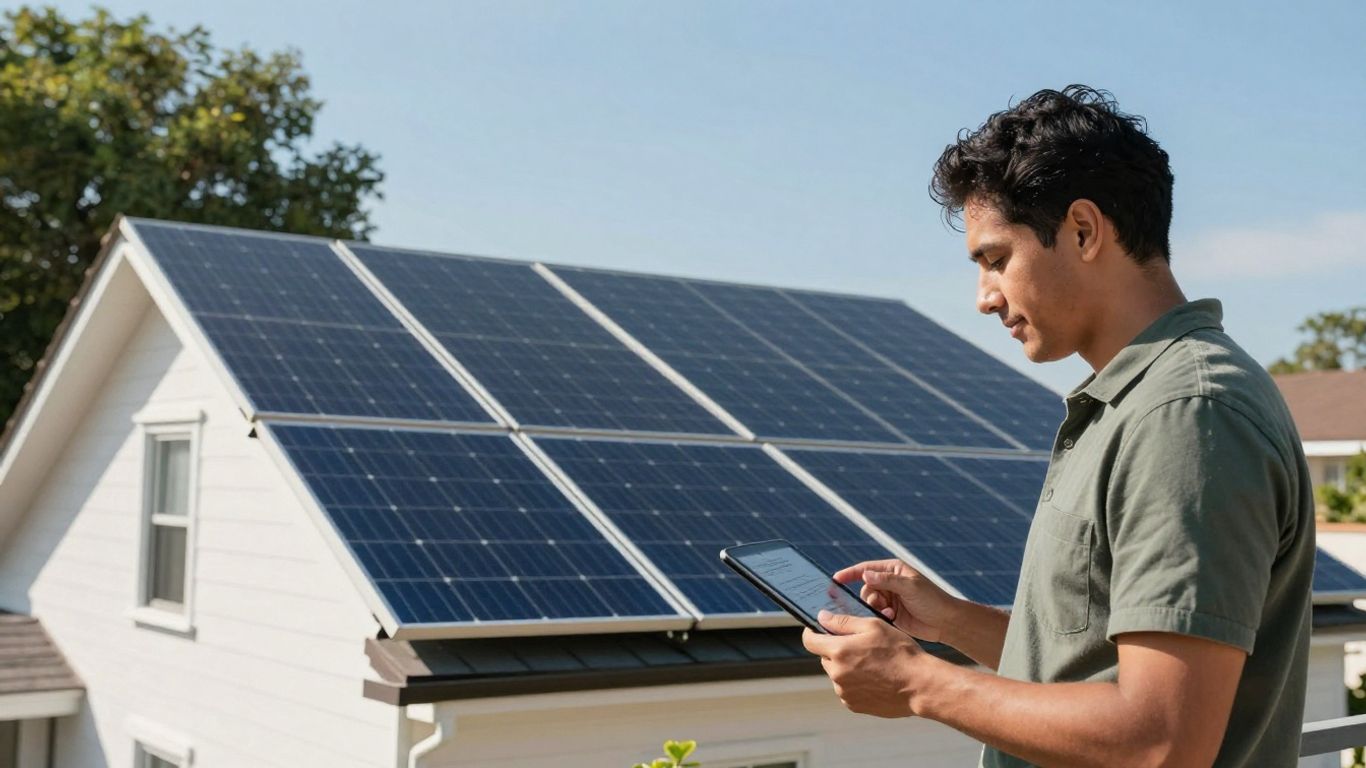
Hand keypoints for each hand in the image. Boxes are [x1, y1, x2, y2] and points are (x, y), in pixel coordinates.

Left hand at [802, 610, 929, 717]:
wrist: (920, 685)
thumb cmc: (900, 653)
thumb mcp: (873, 626)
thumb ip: (843, 621)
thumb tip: (821, 617)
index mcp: (839, 651)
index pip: (809, 641)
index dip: (812, 632)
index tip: (818, 629)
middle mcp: (837, 674)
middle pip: (825, 657)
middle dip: (836, 650)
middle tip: (860, 646)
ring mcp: (844, 692)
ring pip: (836, 674)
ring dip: (846, 667)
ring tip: (872, 663)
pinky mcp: (854, 705)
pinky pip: (846, 690)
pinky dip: (854, 683)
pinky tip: (874, 678)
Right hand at [834, 559, 960, 643]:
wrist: (946, 622)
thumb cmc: (932, 599)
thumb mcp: (910, 586)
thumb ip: (887, 580)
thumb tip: (865, 574)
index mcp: (893, 570)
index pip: (866, 569)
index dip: (850, 573)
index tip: (835, 579)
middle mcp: (889, 583)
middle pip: (865, 587)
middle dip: (868, 596)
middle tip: (878, 604)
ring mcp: (889, 598)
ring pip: (869, 602)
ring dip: (875, 607)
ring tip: (888, 612)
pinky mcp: (890, 614)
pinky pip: (875, 613)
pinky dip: (879, 616)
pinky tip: (891, 618)